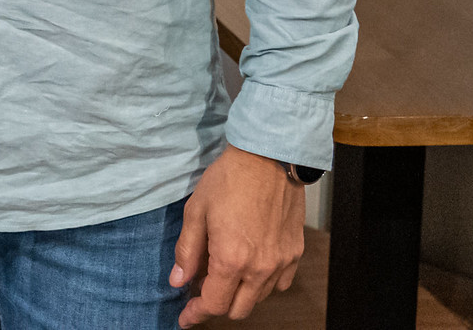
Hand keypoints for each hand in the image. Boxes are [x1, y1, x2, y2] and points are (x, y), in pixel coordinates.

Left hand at [171, 146, 306, 324]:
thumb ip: (187, 251)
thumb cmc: (228, 180)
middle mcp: (260, 268)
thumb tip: (178, 281)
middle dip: (217, 305)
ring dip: (239, 294)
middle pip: (238, 309)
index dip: (197, 314)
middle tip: (201, 290)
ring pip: (259, 298)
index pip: (214, 304)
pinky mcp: (295, 253)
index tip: (186, 317)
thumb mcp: (196, 212)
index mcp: (231, 260)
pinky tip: (250, 267)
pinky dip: (262, 284)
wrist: (269, 158)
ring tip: (224, 273)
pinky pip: (279, 284)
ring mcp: (281, 263)